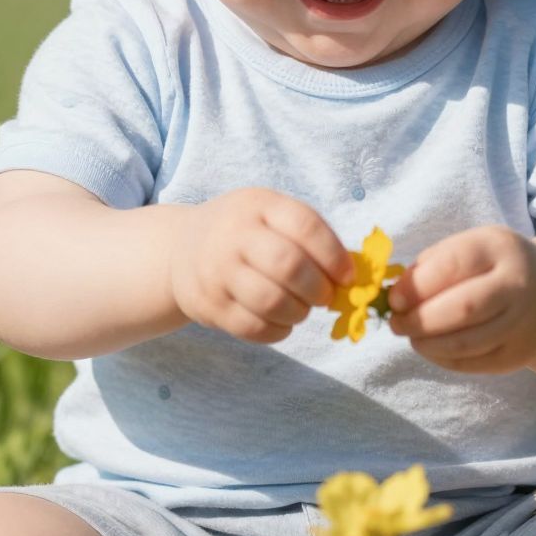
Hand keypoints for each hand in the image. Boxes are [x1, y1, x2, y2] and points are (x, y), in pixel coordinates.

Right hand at [169, 188, 353, 344]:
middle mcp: (234, 234)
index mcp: (258, 205)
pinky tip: (282, 321)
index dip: (334, 255)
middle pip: (289, 266)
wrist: (181, 248)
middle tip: (324, 296)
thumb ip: (311, 237)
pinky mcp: (208, 305)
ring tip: (301, 308)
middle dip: (319, 289)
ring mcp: (217, 271)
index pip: (305, 226)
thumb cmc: (245, 232)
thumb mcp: (271, 215)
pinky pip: (253, 328)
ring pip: (271, 302)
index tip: (347, 276)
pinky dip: (278, 331)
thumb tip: (354, 277)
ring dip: (299, 312)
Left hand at [386, 225, 535, 373]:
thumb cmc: (489, 266)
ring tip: (412, 336)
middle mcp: (519, 284)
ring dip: (428, 344)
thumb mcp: (466, 248)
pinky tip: (432, 348)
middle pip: (464, 309)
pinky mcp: (520, 354)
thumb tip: (396, 297)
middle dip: (420, 320)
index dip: (418, 286)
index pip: (455, 265)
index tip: (394, 299)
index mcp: (499, 248)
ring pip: (467, 343)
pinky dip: (443, 359)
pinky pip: (474, 363)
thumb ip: (430, 267)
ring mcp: (524, 323)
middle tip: (397, 324)